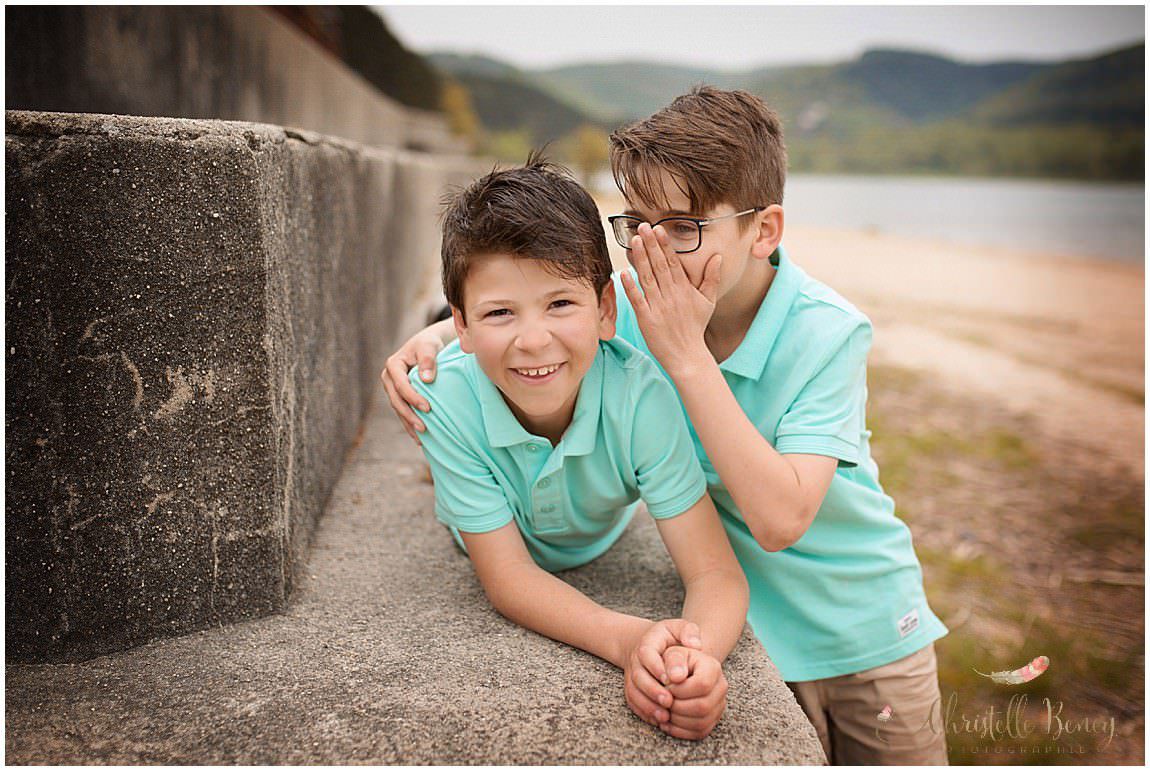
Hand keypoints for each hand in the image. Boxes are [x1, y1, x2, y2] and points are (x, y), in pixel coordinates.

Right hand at [380, 329, 444, 442]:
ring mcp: (393, 388)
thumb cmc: (430, 343)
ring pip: (399, 409)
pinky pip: (403, 411)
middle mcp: (389, 378)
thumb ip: (428, 360)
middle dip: (409, 415)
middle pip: (397, 401)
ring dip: (408, 423)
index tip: (428, 408)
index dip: (413, 398)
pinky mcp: (400, 396)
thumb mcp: (430, 346)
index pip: (401, 385)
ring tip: (420, 438)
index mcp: (393, 365)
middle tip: (424, 428)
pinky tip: (418, 438)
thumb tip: (426, 379)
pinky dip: (409, 424)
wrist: (430, 344)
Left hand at [619, 223, 720, 377]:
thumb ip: (711, 278)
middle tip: (642, 226)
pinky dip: (631, 287)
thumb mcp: (708, 302)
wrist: (688, 355)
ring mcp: (659, 307)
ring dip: (641, 259)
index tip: (658, 229)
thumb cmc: (695, 327)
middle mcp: (671, 295)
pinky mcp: (647, 319)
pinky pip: (638, 300)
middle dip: (651, 245)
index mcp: (685, 289)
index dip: (665, 245)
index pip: (674, 262)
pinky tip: (623, 273)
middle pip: (660, 265)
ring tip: (634, 241)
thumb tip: (718, 257)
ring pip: (648, 278)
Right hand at [623, 619, 703, 727]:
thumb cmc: (671, 638)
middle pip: (638, 676)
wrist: (654, 646)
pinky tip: (659, 720)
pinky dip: (644, 713)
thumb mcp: (679, 628)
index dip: (657, 668)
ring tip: (665, 716)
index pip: (647, 654)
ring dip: (648, 705)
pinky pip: (633, 703)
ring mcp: (632, 676)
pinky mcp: (632, 689)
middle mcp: (635, 660)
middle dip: (653, 690)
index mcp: (647, 643)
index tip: (671, 680)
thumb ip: (689, 631)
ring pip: (633, 692)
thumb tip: (695, 644)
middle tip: (669, 701)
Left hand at [659, 647, 727, 739]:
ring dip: (677, 720)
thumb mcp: (673, 654)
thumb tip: (676, 677)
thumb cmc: (676, 662)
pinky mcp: (712, 720)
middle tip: (663, 701)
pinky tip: (666, 723)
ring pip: (701, 722)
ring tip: (663, 711)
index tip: (666, 686)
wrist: (683, 670)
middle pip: (703, 707)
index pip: (702, 685)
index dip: (681, 690)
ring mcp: (719, 706)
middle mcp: (721, 687)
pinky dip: (680, 731)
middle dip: (677, 707)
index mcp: (713, 668)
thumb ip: (674, 661)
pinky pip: (699, 732)